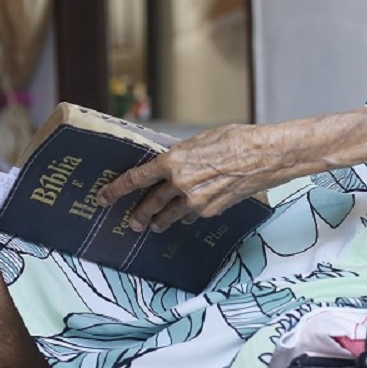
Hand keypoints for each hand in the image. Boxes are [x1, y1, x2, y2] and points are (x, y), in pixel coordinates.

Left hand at [96, 124, 288, 231]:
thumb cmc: (235, 141)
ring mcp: (194, 201)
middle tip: (132, 222)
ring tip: (154, 226)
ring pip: (169, 216)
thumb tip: (169, 162)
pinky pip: (191, 216)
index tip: (102, 197)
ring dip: (159, 222)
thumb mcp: (200, 141)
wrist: (263, 157)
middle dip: (138, 214)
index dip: (115, 190)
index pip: (135, 179)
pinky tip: (186, 217)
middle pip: (149, 203)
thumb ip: (180, 155)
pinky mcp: (210, 211)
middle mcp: (179, 184)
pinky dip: (186, 216)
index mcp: (172, 161)